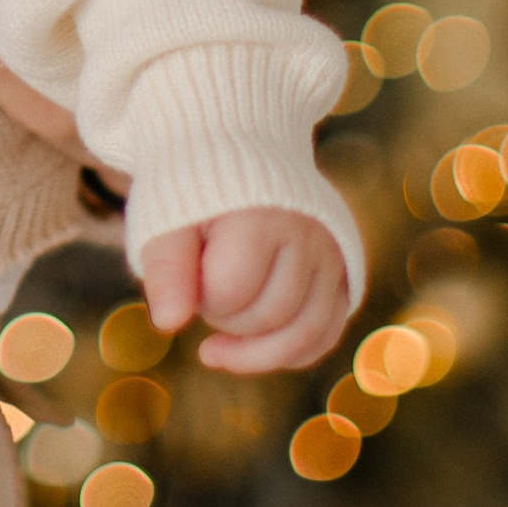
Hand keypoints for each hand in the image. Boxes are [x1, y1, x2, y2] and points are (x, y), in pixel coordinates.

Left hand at [140, 210, 348, 373]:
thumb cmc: (196, 194)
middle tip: (207, 287)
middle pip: (271, 316)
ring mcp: (331, 255)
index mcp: (261, 216)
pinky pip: (325, 335)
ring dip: (257, 348)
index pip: (231, 290)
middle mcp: (308, 235)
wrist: (237, 154)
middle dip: (227, 319)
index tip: (189, 271)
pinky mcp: (342, 273)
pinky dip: (291, 352)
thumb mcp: (167, 220)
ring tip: (221, 336)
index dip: (200, 296)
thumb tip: (169, 323)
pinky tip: (252, 347)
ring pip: (306, 334)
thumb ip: (166, 269)